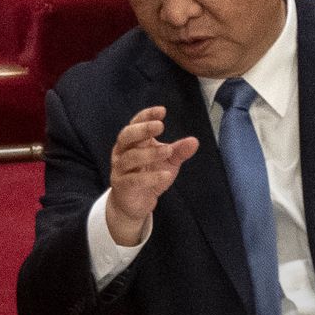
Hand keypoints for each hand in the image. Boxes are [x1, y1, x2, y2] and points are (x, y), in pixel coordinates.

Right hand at [106, 106, 198, 245]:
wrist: (135, 203)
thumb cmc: (149, 176)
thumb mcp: (168, 162)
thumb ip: (179, 151)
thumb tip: (194, 141)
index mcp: (132, 142)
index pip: (135, 123)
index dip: (146, 116)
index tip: (162, 111)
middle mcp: (122, 153)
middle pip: (126, 136)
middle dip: (143, 129)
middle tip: (160, 126)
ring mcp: (120, 169)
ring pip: (130, 158)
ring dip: (150, 153)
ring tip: (168, 150)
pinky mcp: (122, 186)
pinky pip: (134, 180)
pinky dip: (150, 177)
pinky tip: (166, 175)